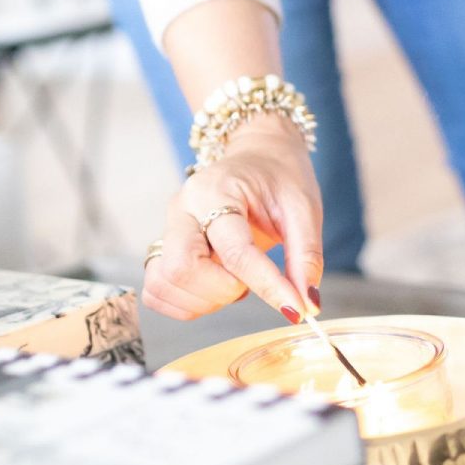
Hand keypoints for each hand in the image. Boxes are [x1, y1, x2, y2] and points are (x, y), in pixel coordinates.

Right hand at [141, 118, 323, 324]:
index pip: (235, 251)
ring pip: (164, 283)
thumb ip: (306, 256)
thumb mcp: (304, 208)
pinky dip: (186, 303)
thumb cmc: (280, 178)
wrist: (259, 154)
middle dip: (222, 291)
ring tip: (233, 281)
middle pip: (181, 269)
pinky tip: (214, 289)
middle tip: (249, 282)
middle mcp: (183, 208)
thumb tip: (308, 306)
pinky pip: (157, 289)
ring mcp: (168, 228)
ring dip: (204, 300)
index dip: (267, 286)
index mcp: (216, 190)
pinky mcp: (164, 247)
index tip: (296, 310)